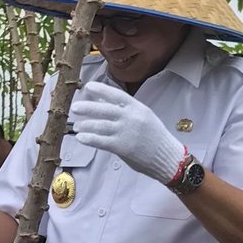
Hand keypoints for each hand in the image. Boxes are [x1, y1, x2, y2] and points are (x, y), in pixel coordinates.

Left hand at [70, 80, 185, 184]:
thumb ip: (126, 110)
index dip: (101, 89)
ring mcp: (126, 132)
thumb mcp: (144, 117)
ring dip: (86, 125)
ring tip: (76, 125)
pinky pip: (102, 141)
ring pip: (101, 125)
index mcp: (137, 108)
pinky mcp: (122, 147)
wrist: (167, 156)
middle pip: (105, 110)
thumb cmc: (155, 137)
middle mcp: (131, 118)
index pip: (116, 95)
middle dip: (88, 108)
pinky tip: (81, 138)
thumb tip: (105, 103)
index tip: (89, 86)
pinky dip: (90, 139)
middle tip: (75, 107)